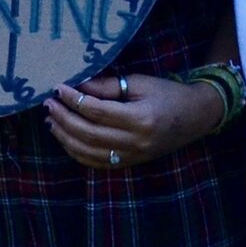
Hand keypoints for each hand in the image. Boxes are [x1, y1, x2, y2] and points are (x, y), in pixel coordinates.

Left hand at [45, 73, 222, 170]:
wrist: (197, 117)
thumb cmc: (168, 94)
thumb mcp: (140, 82)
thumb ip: (108, 86)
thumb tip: (78, 86)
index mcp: (140, 119)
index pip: (96, 111)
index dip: (73, 100)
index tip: (58, 88)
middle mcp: (135, 142)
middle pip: (88, 134)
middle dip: (64, 118)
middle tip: (49, 104)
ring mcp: (133, 156)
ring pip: (89, 152)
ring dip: (65, 137)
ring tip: (52, 120)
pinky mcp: (131, 163)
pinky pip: (98, 163)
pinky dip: (78, 152)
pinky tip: (65, 138)